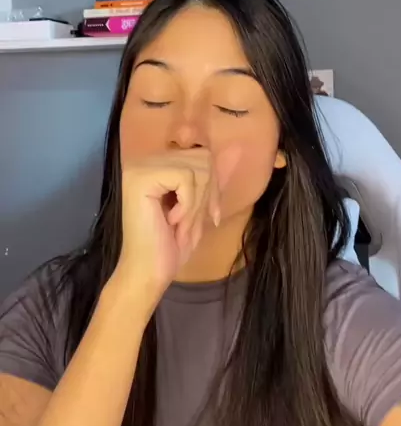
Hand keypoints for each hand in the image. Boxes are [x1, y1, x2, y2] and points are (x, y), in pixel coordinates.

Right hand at [112, 147, 237, 320]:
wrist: (146, 273)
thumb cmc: (170, 245)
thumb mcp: (197, 207)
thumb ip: (209, 180)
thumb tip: (236, 151)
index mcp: (157, 164)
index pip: (202, 155)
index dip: (212, 186)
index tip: (209, 215)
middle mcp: (145, 159)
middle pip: (202, 157)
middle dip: (206, 194)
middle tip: (189, 222)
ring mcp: (140, 166)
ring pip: (196, 168)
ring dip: (196, 203)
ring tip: (179, 224)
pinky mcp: (140, 177)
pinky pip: (185, 178)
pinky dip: (187, 204)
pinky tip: (171, 221)